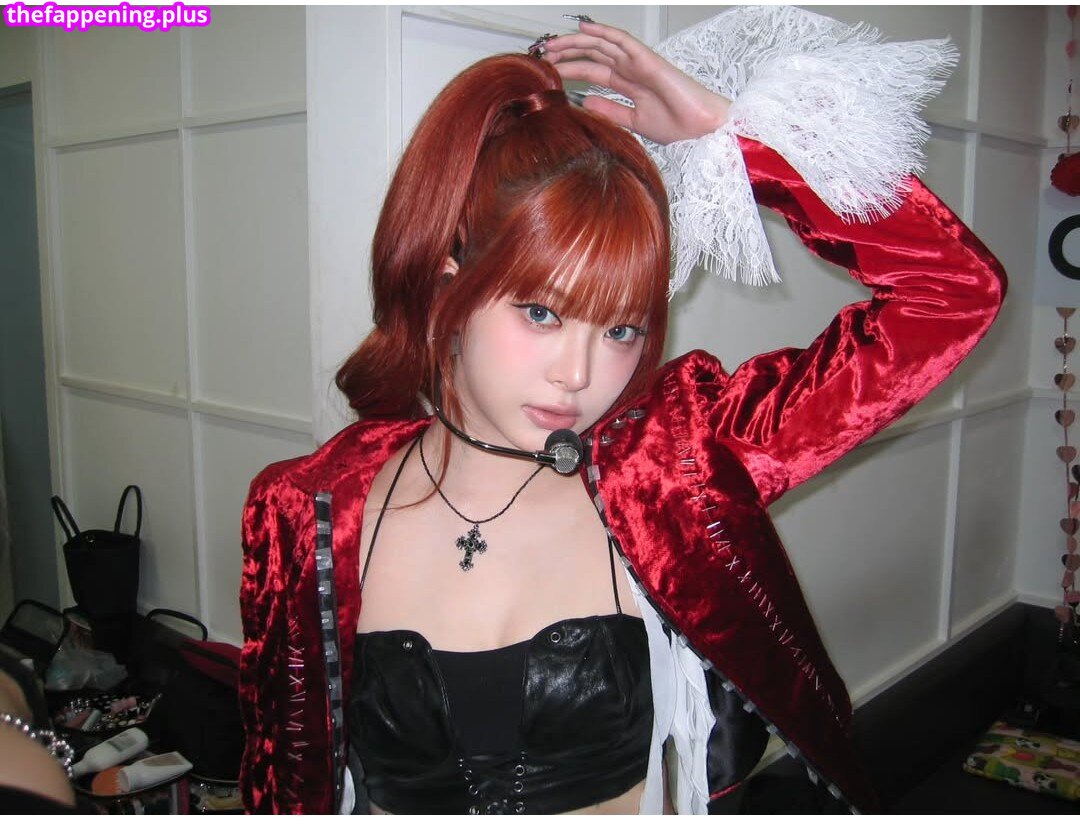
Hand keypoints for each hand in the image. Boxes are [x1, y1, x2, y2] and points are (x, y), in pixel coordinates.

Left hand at [542, 20, 729, 144]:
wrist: (703, 130)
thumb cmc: (680, 127)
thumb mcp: (634, 122)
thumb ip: (611, 110)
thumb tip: (585, 102)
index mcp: (629, 85)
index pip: (593, 71)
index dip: (570, 69)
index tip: (548, 72)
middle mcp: (632, 70)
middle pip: (594, 55)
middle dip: (568, 53)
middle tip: (543, 55)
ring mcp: (640, 63)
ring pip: (603, 46)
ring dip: (578, 42)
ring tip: (554, 43)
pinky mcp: (649, 60)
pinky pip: (624, 42)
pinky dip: (604, 33)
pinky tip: (585, 30)